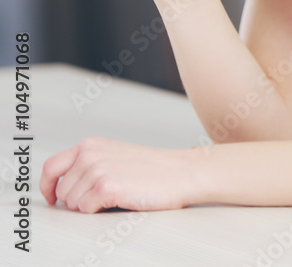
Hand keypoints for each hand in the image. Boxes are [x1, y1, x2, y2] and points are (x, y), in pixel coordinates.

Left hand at [39, 137, 203, 213]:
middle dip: (77, 199)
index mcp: (90, 145)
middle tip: (102, 197)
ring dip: (89, 206)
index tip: (51, 198)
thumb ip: (88, 163)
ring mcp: (96, 169)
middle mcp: (89, 154)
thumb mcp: (114, 155)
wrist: (180, 172)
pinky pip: (86, 209)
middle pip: (61, 191)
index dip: (46, 187)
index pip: (50, 167)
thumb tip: (62, 187)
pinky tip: (117, 200)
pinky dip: (98, 211)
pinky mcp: (106, 186)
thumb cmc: (152, 168)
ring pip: (72, 203)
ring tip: (114, 196)